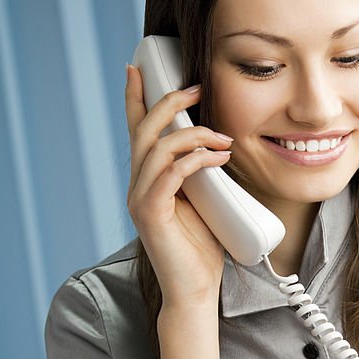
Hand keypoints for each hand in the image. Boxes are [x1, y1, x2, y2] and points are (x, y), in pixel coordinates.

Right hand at [125, 64, 233, 306]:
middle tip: (196, 87)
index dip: (135, 98)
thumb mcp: (205, 201)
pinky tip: (218, 157)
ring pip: (156, 149)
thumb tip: (219, 146)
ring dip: (193, 135)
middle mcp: (137, 186)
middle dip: (168, 103)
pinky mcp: (150, 215)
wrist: (196, 291)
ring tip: (223, 137)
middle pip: (144, 131)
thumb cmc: (202, 250)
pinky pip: (169, 175)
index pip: (137, 132)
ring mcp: (140, 200)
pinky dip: (195, 160)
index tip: (139, 67)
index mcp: (147, 181)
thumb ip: (202, 176)